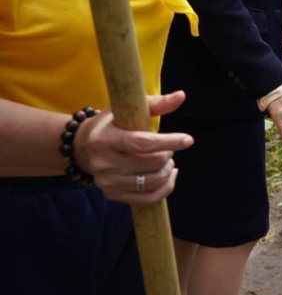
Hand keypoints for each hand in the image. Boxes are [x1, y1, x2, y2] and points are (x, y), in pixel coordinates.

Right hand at [74, 91, 194, 205]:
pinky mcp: (113, 195)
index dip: (169, 142)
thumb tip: (181, 96)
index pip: (142, 144)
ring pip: (153, 182)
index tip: (188, 139)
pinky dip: (166, 187)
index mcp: (105, 140)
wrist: (82, 148)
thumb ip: (155, 103)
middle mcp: (104, 163)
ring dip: (168, 170)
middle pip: (152, 164)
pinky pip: (149, 199)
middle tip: (168, 148)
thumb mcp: (125, 110)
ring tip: (167, 160)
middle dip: (168, 154)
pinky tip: (169, 175)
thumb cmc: (110, 125)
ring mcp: (108, 182)